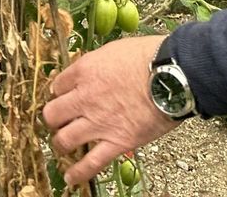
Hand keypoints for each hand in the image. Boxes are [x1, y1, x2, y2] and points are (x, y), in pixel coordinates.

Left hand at [41, 35, 177, 186]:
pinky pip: (91, 163)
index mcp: (85, 71)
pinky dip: (78, 173)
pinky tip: (71, 177)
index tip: (63, 96)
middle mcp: (86, 98)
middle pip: (52, 114)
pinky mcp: (117, 142)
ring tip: (63, 145)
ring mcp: (99, 123)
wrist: (173, 75)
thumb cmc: (151, 57)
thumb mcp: (115, 49)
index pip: (57, 85)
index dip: (59, 92)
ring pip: (64, 140)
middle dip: (54, 118)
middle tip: (59, 120)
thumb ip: (98, 62)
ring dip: (61, 143)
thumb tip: (94, 69)